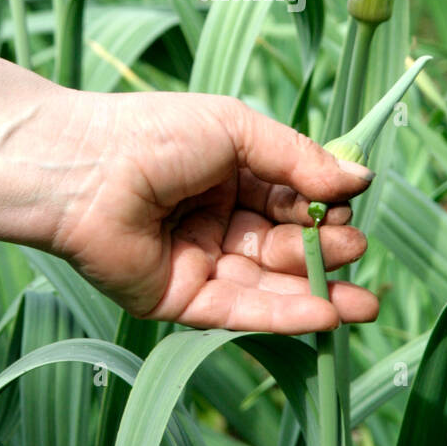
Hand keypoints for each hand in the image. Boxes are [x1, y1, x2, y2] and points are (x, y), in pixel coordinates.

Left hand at [51, 91, 377, 332]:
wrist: (81, 169)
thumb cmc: (153, 134)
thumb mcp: (237, 130)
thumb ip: (299, 158)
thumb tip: (360, 181)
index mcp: (228, 174)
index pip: (290, 197)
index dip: (322, 206)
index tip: (347, 207)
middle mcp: (215, 219)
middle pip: (285, 244)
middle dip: (326, 252)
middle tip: (357, 250)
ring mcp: (198, 261)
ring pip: (268, 283)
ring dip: (317, 294)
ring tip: (365, 303)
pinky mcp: (179, 300)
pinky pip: (238, 310)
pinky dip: (283, 315)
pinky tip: (326, 315)